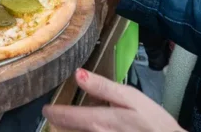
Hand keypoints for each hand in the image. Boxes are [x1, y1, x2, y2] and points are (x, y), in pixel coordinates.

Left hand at [43, 69, 184, 131]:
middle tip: (57, 113)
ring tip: (71, 122)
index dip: (52, 111)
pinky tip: (91, 126)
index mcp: (97, 121)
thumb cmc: (154, 122)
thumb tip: (78, 74)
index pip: (63, 116)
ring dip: (70, 130)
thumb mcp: (131, 98)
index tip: (47, 107)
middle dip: (58, 123)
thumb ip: (103, 87)